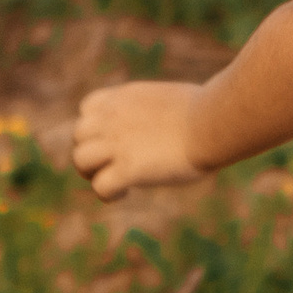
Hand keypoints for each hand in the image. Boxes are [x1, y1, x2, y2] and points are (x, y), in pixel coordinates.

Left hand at [71, 81, 208, 200]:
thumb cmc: (210, 112)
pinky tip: (126, 191)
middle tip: (114, 167)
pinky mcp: (128, 168)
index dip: (95, 127)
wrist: (214, 122)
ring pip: (80, 160)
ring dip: (93, 174)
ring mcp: (117, 143)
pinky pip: (100, 187)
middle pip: (78, 136)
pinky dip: (109, 194)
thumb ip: (158, 112)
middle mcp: (114, 118)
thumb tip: (172, 122)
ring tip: (118, 181)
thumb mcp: (174, 101)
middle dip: (91, 153)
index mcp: (125, 98)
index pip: (87, 108)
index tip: (116, 140)